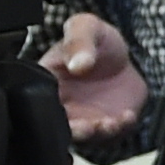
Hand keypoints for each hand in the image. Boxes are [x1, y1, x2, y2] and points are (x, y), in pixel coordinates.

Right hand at [45, 12, 144, 142]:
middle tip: (90, 126)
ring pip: (83, 137)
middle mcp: (60, 104)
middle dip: (74, 131)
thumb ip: (80, 41)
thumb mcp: (87, 28)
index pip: (37, 104)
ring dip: (96, 134)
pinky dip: (117, 131)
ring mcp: (82, 117)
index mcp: (44, 81)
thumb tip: (78, 64)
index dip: (49, 114)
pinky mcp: (104, 124)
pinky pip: (108, 136)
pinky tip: (127, 116)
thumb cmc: (97, 40)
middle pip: (57, 127)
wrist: (125, 55)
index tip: (67, 111)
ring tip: (112, 122)